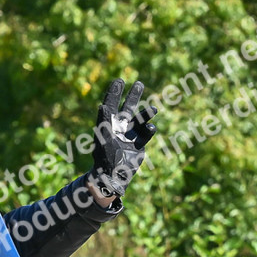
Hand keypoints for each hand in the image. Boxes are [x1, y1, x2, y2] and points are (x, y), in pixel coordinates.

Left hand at [89, 79, 158, 200]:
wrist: (113, 176)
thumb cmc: (104, 158)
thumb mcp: (102, 138)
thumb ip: (103, 121)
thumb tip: (103, 105)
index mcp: (108, 124)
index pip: (112, 104)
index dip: (115, 92)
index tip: (119, 80)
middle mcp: (119, 128)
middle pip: (127, 108)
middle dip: (133, 97)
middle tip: (139, 83)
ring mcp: (129, 136)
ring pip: (139, 120)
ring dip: (146, 112)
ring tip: (154, 108)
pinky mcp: (138, 145)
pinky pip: (146, 134)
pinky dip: (149, 129)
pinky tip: (150, 126)